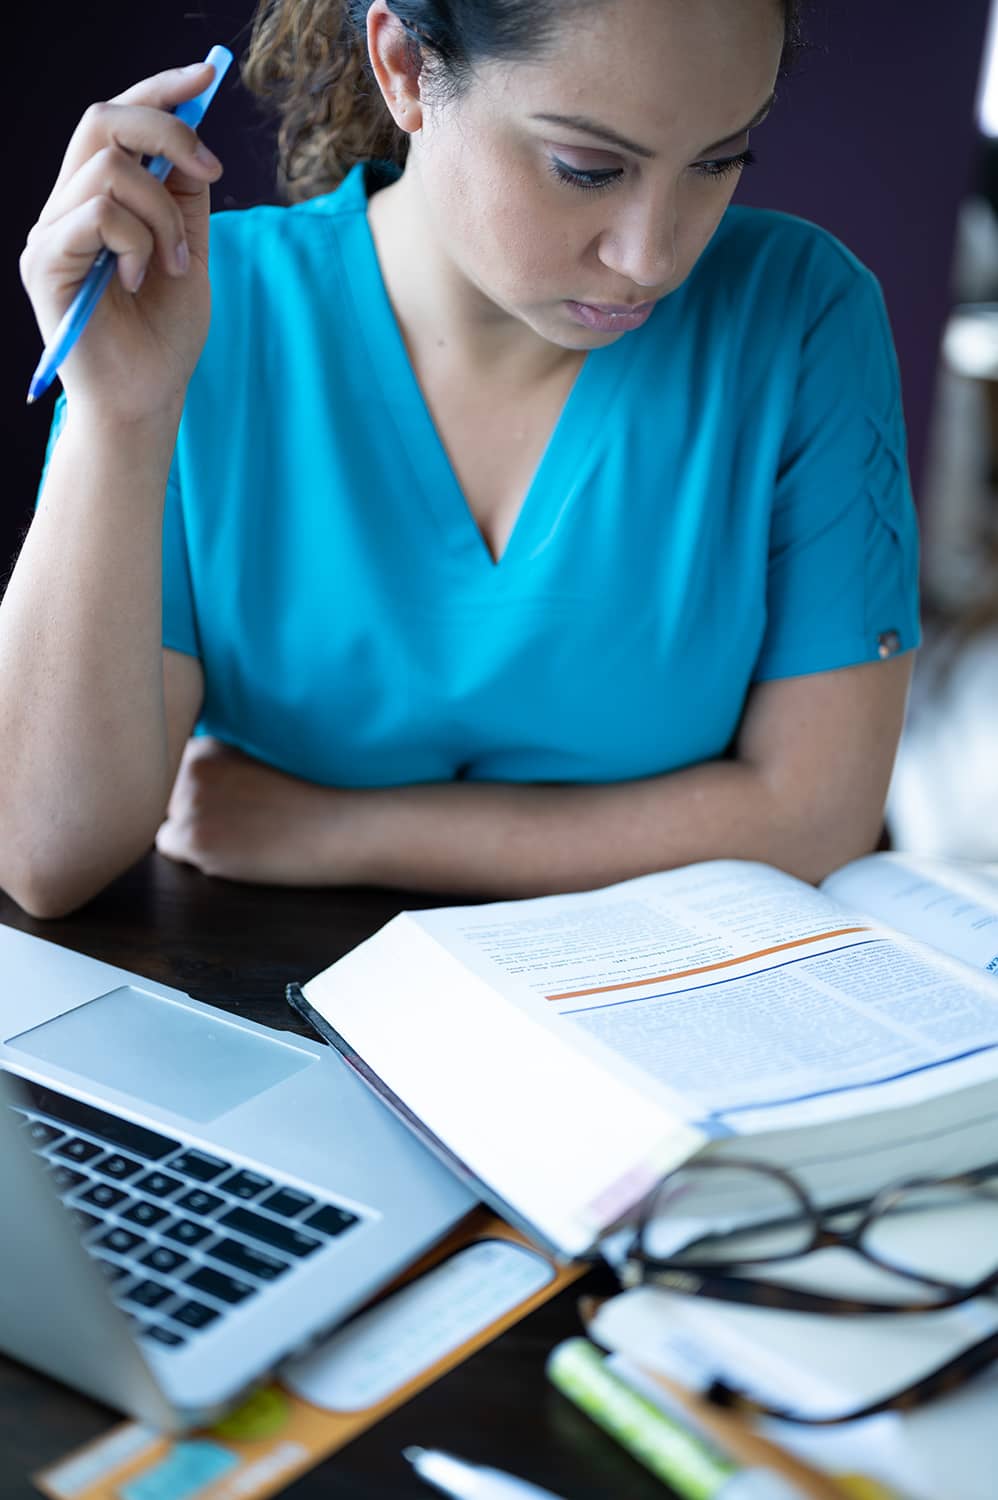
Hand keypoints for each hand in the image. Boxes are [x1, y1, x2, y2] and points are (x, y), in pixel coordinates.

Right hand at [19, 61, 222, 419]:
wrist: (146, 399)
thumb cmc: (164, 337)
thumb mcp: (188, 253)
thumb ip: (183, 198)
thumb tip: (194, 142)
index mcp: (98, 201)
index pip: (116, 122)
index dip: (160, 91)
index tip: (208, 75)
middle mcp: (65, 208)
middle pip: (101, 119)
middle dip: (167, 132)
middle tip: (210, 172)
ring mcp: (49, 233)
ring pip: (111, 171)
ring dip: (162, 216)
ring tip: (171, 265)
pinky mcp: (43, 262)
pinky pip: (98, 214)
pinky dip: (138, 243)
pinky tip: (141, 282)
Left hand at [156, 737, 353, 884]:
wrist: (334, 829)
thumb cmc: (302, 801)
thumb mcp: (251, 765)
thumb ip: (212, 768)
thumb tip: (164, 782)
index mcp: (207, 746)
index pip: (165, 768)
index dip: (191, 789)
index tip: (224, 800)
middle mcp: (192, 767)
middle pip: (159, 794)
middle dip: (184, 807)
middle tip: (233, 818)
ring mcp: (191, 802)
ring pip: (162, 819)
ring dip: (189, 829)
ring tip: (235, 832)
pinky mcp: (195, 837)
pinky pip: (166, 846)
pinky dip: (191, 852)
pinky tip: (230, 848)